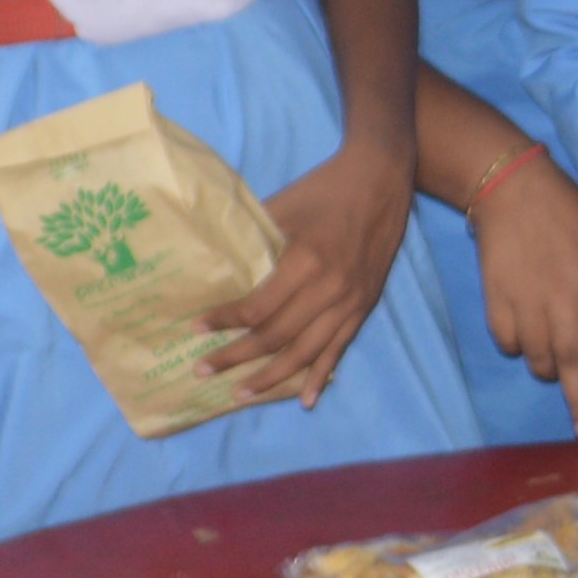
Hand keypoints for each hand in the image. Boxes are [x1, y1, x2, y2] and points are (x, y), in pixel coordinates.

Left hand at [222, 137, 417, 404]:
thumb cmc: (325, 189)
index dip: (225, 322)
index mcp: (306, 260)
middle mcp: (330, 288)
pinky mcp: (364, 306)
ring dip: (271, 377)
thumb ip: (254, 239)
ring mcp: (350, 301)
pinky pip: (340, 349)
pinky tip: (306, 399)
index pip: (258, 308)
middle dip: (236, 357)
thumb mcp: (283, 205)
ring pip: (306, 352)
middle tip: (204, 369)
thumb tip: (216, 265)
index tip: (196, 328)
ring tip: (240, 393)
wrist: (380, 178)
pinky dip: (322, 376)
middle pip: (277, 337)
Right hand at [466, 150, 577, 433]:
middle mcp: (563, 299)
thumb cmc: (565, 210)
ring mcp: (527, 301)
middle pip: (573, 362)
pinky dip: (516, 348)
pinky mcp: (496, 299)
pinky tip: (522, 340)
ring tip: (554, 372)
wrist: (510, 187)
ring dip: (548, 371)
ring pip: (538, 356)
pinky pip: (508, 341)